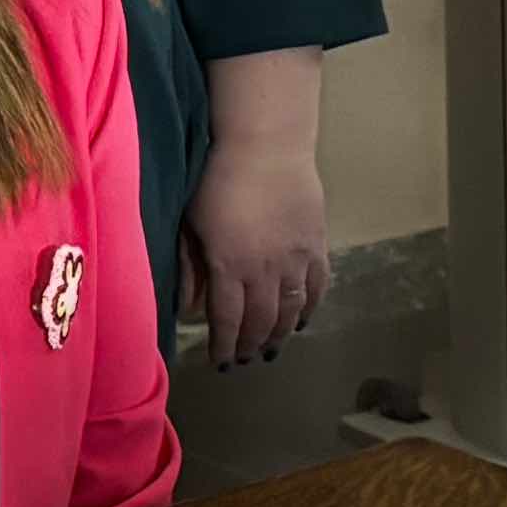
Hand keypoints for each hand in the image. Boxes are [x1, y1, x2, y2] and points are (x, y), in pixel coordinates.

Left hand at [181, 136, 328, 367]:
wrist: (265, 144)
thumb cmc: (215, 178)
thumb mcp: (190, 222)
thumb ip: (190, 266)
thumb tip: (187, 306)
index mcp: (228, 266)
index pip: (228, 319)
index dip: (225, 345)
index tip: (220, 362)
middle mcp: (265, 270)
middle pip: (262, 321)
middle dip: (252, 345)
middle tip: (245, 359)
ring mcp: (296, 259)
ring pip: (291, 310)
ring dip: (281, 334)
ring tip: (271, 349)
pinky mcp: (317, 244)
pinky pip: (318, 287)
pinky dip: (311, 308)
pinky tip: (302, 321)